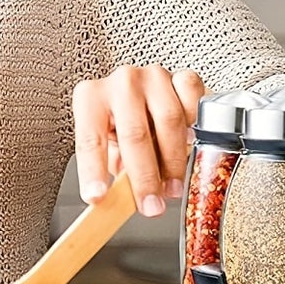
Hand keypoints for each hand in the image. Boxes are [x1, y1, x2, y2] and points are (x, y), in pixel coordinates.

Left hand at [72, 66, 205, 217]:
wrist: (145, 96)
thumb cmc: (122, 123)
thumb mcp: (109, 146)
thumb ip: (113, 168)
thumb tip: (116, 201)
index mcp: (91, 97)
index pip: (90, 138)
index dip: (93, 170)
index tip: (98, 197)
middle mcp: (121, 83)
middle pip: (134, 133)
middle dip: (144, 177)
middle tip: (151, 206)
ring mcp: (152, 77)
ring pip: (168, 120)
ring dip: (173, 162)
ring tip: (172, 188)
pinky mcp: (181, 76)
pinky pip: (193, 101)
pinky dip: (194, 123)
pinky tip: (190, 141)